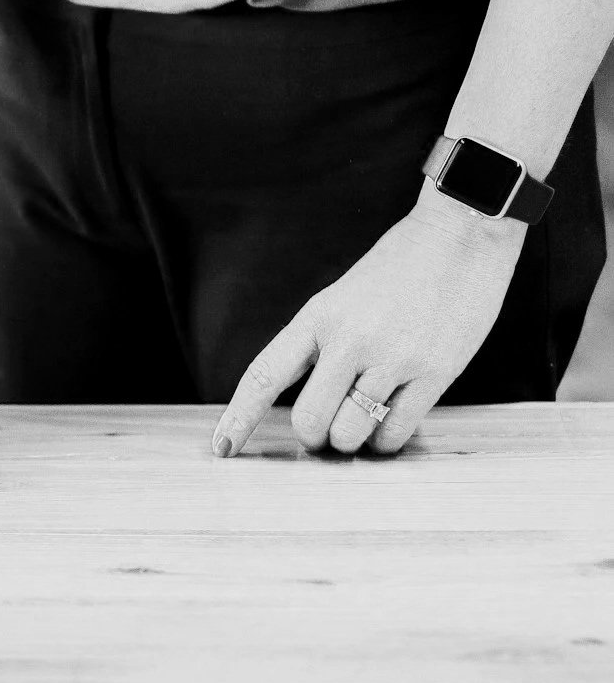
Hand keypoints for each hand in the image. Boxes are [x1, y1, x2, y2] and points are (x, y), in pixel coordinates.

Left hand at [213, 187, 525, 457]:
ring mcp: (393, 357)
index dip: (239, 417)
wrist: (461, 235)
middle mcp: (349, 339)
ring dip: (352, 441)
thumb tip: (310, 405)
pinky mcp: (435, 371)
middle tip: (326, 431)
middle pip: (308, 419)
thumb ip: (320, 343)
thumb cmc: (399, 269)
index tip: (222, 447)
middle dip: (314, 436)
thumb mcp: (342, 298)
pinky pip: (396, 431)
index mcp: (317, 317)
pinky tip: (389, 424)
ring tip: (363, 423)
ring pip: (351, 432)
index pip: (264, 375)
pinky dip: (387, 440)